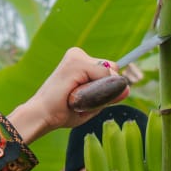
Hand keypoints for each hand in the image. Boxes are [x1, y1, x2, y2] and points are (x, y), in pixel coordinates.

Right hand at [7, 48, 128, 144]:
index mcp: (80, 62)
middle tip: (81, 99)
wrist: (41, 116)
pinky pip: (103, 74)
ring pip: (108, 71)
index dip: (108, 84)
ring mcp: (77, 56)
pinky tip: (76, 95)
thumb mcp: (90, 104)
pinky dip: (97, 89)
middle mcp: (78, 54)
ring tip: (76, 98)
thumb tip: (128, 89)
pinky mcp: (76, 63)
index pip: (108, 68)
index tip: (92, 96)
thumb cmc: (61, 112)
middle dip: (105, 85)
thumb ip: (109, 96)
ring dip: (99, 89)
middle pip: (111, 67)